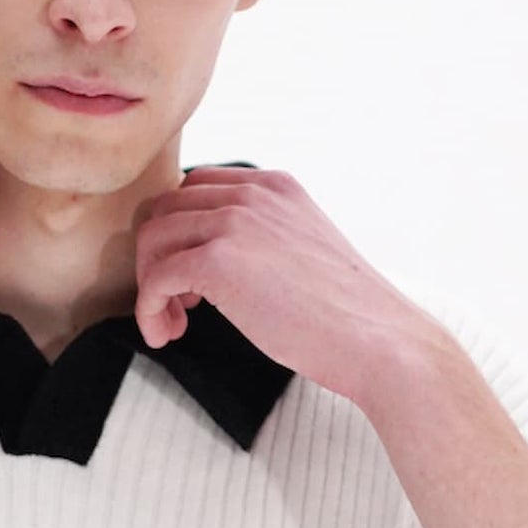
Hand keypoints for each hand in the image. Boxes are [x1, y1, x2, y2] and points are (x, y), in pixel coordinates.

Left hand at [132, 162, 437, 405]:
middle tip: (181, 307)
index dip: (182, 235)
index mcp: (274, 185)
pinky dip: (149, 309)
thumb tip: (211, 261)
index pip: (196, 189)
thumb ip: (262, 238)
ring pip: (153, 239)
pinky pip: (156, 277)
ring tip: (173, 326)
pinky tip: (168, 335)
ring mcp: (235, 222)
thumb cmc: (344, 314)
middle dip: (160, 258)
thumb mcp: (302, 250)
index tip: (194, 282)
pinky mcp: (219, 261)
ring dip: (151, 286)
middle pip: (165, 209)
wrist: (377, 341)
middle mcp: (252, 193)